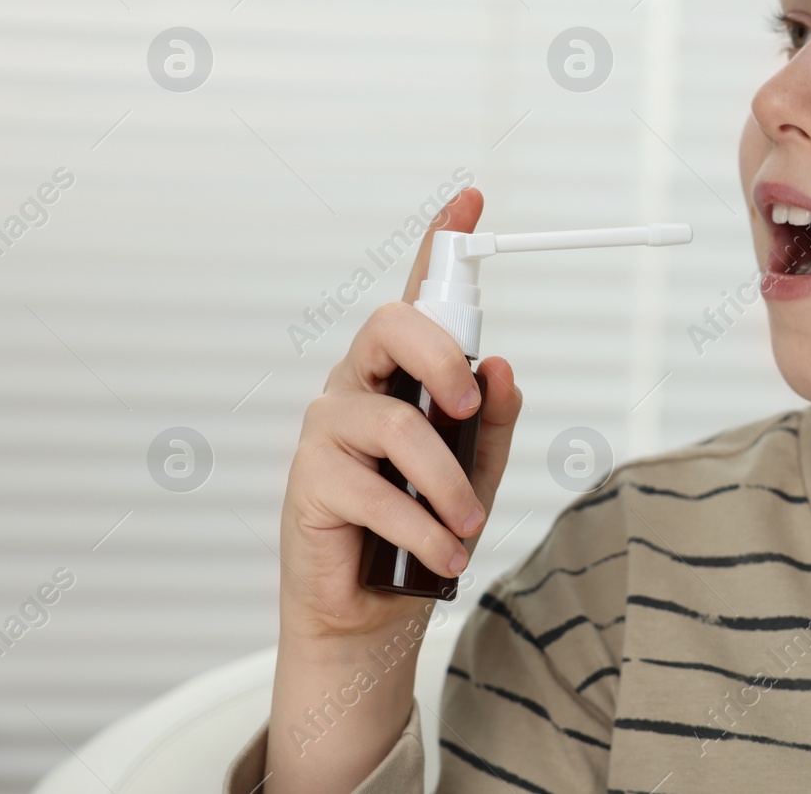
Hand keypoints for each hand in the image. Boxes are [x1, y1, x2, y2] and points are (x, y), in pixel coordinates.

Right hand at [277, 187, 521, 641]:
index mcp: (401, 373)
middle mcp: (360, 385)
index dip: (441, 243)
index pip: (418, 298)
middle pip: (393, 325)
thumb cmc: (425, 527)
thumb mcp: (477, 470)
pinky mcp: (309, 478)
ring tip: (467, 526)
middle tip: (469, 407)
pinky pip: (376, 490)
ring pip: (397, 425)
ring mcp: (329, 427)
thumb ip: (492, 420)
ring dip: (448, 484)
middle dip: (442, 358)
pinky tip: (441, 555)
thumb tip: (501, 367)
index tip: (471, 199)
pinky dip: (423, 528)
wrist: (374, 610)